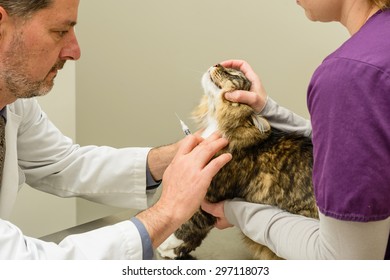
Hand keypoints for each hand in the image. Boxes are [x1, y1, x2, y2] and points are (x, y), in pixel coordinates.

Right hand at [137, 132, 231, 246]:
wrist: (170, 208)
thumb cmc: (170, 196)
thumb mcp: (170, 175)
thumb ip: (178, 166)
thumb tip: (183, 162)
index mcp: (177, 160)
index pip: (188, 141)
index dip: (199, 137)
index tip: (205, 137)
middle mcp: (185, 162)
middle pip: (201, 144)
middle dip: (212, 137)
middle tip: (219, 134)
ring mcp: (194, 169)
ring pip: (209, 150)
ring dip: (219, 144)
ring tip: (225, 141)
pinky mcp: (202, 178)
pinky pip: (215, 164)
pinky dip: (223, 158)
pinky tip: (228, 157)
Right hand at [220, 59, 267, 113]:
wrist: (266, 114)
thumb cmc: (262, 105)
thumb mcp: (253, 99)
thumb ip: (241, 95)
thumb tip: (227, 94)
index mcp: (252, 78)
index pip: (242, 65)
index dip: (232, 63)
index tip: (222, 65)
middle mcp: (247, 82)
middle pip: (234, 72)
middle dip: (224, 72)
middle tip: (215, 75)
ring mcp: (243, 89)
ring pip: (232, 82)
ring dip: (224, 82)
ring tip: (215, 84)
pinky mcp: (240, 96)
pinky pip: (231, 90)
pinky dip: (225, 91)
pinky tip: (220, 94)